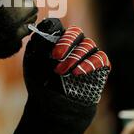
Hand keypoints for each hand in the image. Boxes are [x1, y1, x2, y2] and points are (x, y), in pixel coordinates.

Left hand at [12, 18, 110, 133]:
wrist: (51, 107)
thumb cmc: (40, 82)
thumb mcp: (32, 63)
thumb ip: (38, 44)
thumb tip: (44, 26)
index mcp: (58, 41)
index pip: (63, 28)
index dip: (59, 36)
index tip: (53, 51)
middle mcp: (74, 45)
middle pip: (77, 33)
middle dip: (66, 44)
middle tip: (56, 58)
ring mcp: (87, 56)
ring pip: (88, 44)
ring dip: (76, 56)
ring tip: (64, 72)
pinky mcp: (99, 68)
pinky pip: (101, 58)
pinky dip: (91, 63)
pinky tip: (79, 72)